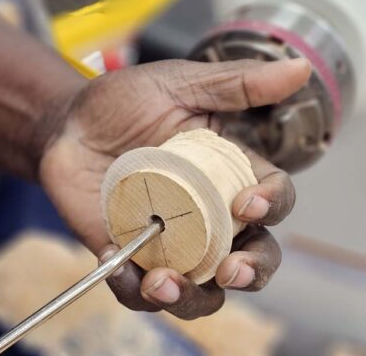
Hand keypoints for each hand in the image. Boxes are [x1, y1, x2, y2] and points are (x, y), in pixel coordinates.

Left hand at [40, 58, 310, 318]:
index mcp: (229, 174)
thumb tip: (300, 68)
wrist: (66, 125)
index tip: (247, 204)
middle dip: (252, 271)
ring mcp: (172, 242)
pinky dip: (132, 288)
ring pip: (203, 291)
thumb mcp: (180, 85)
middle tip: (230, 270)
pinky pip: (141, 291)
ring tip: (163, 284)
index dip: (271, 206)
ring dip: (192, 298)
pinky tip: (115, 264)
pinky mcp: (132, 257)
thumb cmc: (124, 103)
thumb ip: (237, 84)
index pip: (271, 199)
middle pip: (253, 258)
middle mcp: (209, 216)